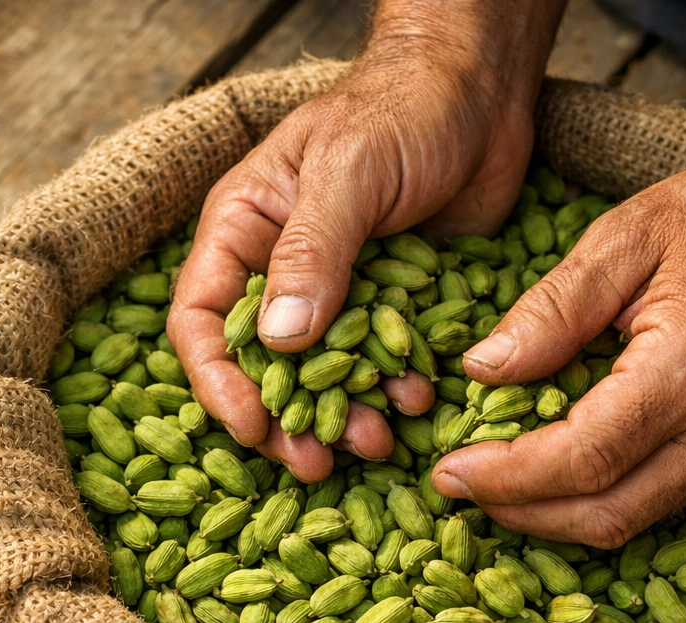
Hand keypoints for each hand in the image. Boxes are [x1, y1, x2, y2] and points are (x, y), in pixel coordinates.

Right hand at [167, 0, 564, 480]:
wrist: (481, 95)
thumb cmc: (404, 110)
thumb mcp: (349, 173)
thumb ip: (311, 253)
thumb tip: (279, 341)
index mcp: (245, 233)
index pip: (204, 321)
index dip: (219, 383)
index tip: (252, 430)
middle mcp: (283, 271)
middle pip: (264, 367)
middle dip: (288, 420)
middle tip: (315, 464)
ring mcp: (340, 294)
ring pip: (327, 378)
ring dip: (346, 417)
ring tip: (375, 443)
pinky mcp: (391, 307)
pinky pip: (384, 365)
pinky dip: (395, 390)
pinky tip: (418, 400)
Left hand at [430, 152, 685, 545]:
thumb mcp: (624, 235)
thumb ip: (549, 309)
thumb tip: (482, 370)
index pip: (583, 457)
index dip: (507, 477)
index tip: (448, 471)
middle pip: (603, 513)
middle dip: (519, 512)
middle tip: (457, 489)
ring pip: (628, 523)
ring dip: (552, 518)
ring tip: (494, 488)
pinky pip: (657, 505)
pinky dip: (594, 502)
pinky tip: (552, 476)